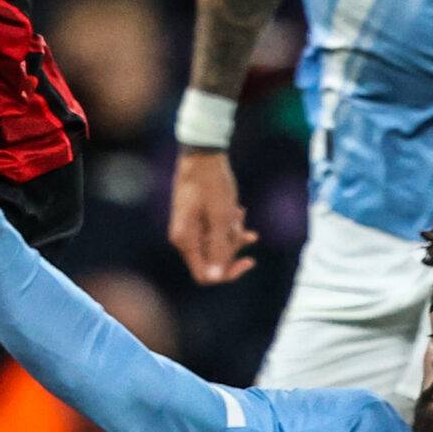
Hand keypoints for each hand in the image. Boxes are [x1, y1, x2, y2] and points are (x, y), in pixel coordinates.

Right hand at [170, 151, 257, 284]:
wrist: (202, 155)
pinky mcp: (196, 219)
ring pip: (216, 245)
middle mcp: (185, 238)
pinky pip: (214, 232)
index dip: (226, 273)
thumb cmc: (210, 184)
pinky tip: (237, 210)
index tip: (248, 260)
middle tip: (245, 229)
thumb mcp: (221, 217)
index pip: (205, 275)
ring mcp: (190, 228)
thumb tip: (217, 276)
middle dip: (233, 247)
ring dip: (232, 234)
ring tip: (239, 212)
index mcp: (186, 241)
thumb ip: (220, 248)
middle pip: (213, 260)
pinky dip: (228, 225)